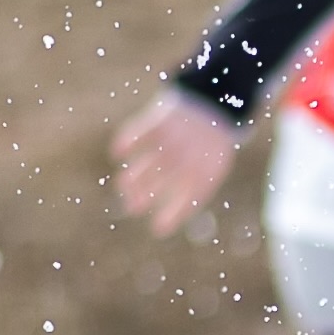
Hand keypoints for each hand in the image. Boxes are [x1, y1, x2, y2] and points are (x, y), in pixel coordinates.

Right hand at [110, 90, 243, 233]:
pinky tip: (118, 153)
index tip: (158, 229)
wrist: (215, 105)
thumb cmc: (209, 146)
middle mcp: (187, 159)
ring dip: (131, 177)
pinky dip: (126, 142)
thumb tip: (168, 220)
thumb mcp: (211, 169)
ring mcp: (173, 141)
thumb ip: (192, 191)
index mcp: (204, 172)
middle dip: (143, 197)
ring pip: (147, 163)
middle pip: (161, 183)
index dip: (172, 216)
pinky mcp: (161, 122)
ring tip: (122, 186)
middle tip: (132, 207)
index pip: (187, 200)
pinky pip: (139, 134)